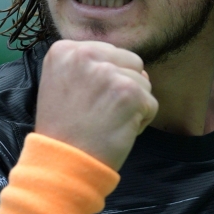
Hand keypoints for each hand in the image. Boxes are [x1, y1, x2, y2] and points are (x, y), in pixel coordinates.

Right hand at [34, 40, 157, 170]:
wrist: (62, 164)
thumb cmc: (65, 130)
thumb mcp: (64, 84)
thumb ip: (94, 66)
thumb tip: (140, 68)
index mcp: (65, 50)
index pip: (110, 53)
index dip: (105, 81)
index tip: (85, 101)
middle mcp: (84, 54)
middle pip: (130, 63)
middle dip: (123, 88)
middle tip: (98, 113)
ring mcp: (107, 72)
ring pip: (143, 82)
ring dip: (132, 105)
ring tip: (106, 122)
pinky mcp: (128, 92)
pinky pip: (151, 103)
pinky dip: (140, 121)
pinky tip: (116, 131)